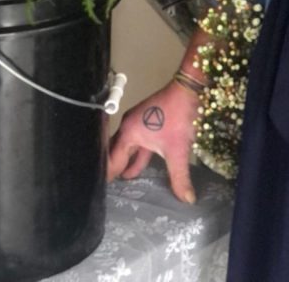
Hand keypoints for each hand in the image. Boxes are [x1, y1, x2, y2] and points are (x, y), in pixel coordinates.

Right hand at [107, 81, 199, 201]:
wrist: (189, 89)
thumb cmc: (178, 117)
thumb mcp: (178, 150)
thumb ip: (179, 177)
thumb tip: (187, 200)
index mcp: (128, 133)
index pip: (112, 159)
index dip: (108, 174)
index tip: (100, 190)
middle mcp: (128, 127)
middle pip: (116, 152)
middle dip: (114, 169)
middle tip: (108, 189)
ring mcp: (137, 122)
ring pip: (128, 147)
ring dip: (127, 162)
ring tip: (123, 181)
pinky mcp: (147, 120)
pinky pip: (138, 142)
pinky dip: (137, 155)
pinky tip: (139, 165)